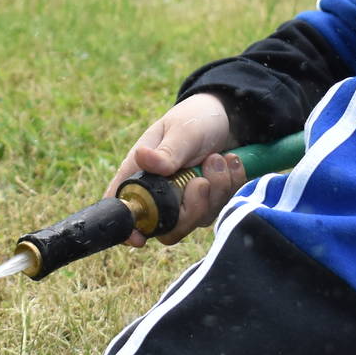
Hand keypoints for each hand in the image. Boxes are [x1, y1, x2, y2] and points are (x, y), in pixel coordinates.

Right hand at [103, 92, 240, 245]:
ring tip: (219, 157)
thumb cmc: (195, 118)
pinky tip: (231, 161)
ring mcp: (185, 200)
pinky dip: (231, 185)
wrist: (228, 116)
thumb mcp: (182, 131)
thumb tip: (142, 158)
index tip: (139, 239)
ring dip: (217, 188)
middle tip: (202, 179)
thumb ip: (167, 151)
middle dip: (191, 208)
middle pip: (167, 228)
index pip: (124, 209)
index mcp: (141, 174)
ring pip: (199, 219)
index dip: (127, 229)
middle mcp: (160, 193)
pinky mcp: (209, 201)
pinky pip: (221, 208)